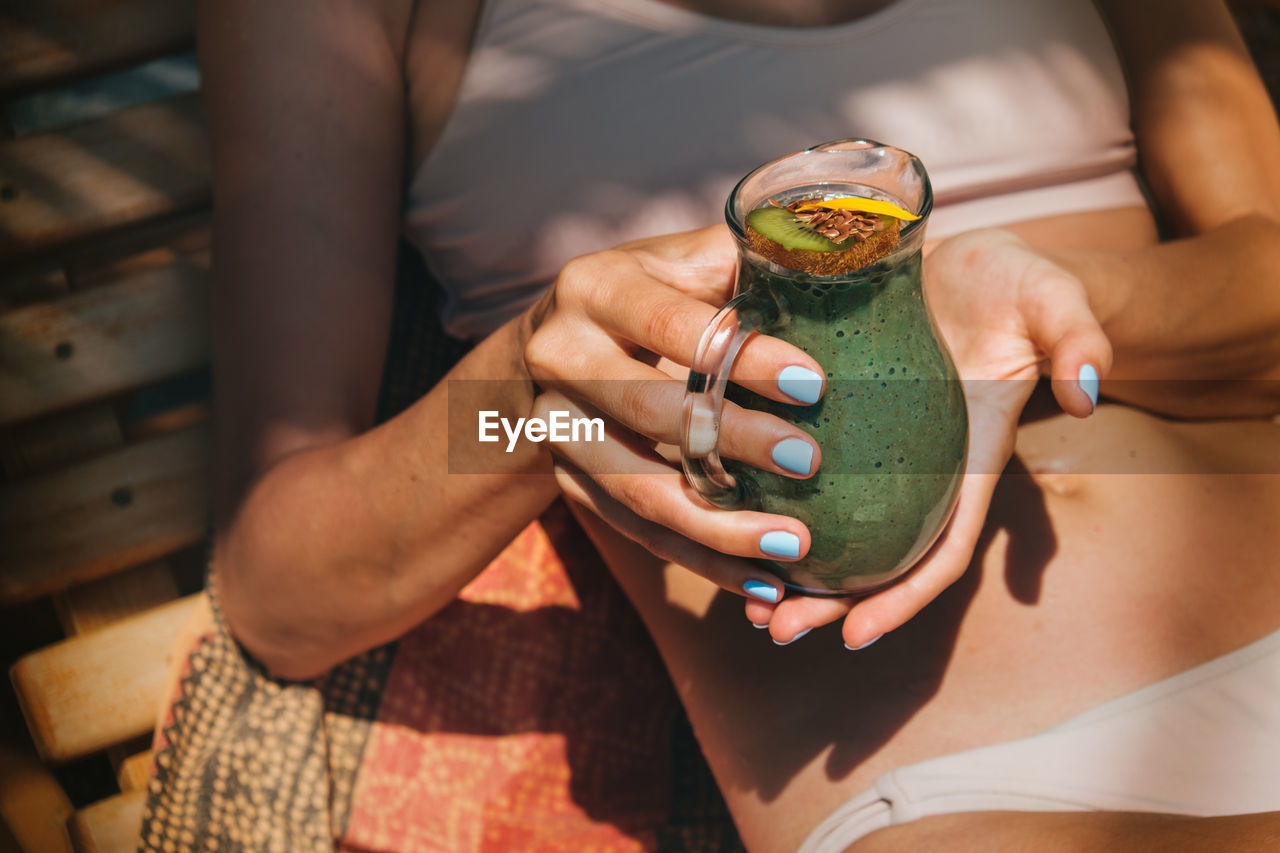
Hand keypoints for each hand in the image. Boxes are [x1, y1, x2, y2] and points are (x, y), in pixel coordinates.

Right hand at [523, 225, 828, 602]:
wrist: (555, 344)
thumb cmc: (653, 291)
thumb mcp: (686, 259)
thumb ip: (751, 258)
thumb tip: (851, 258)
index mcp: (593, 288)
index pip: (667, 322)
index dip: (738, 355)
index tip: (813, 383)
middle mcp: (559, 356)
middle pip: (647, 411)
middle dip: (733, 442)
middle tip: (811, 463)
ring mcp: (555, 428)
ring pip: (636, 488)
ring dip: (718, 525)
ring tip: (795, 548)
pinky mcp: (569, 484)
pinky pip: (637, 532)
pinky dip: (701, 560)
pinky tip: (761, 583)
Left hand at [746, 229, 1112, 644]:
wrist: (976, 254)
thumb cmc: (1019, 285)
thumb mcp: (1056, 303)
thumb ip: (1079, 343)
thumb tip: (1085, 397)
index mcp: (968, 460)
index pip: (942, 548)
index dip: (904, 597)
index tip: (855, 638)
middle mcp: (919, 468)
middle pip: (876, 555)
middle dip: (829, 601)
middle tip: (773, 630)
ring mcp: (876, 444)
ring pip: (833, 523)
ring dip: (787, 565)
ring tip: (743, 602)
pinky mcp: (837, 410)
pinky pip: (797, 465)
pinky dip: (766, 496)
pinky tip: (724, 511)